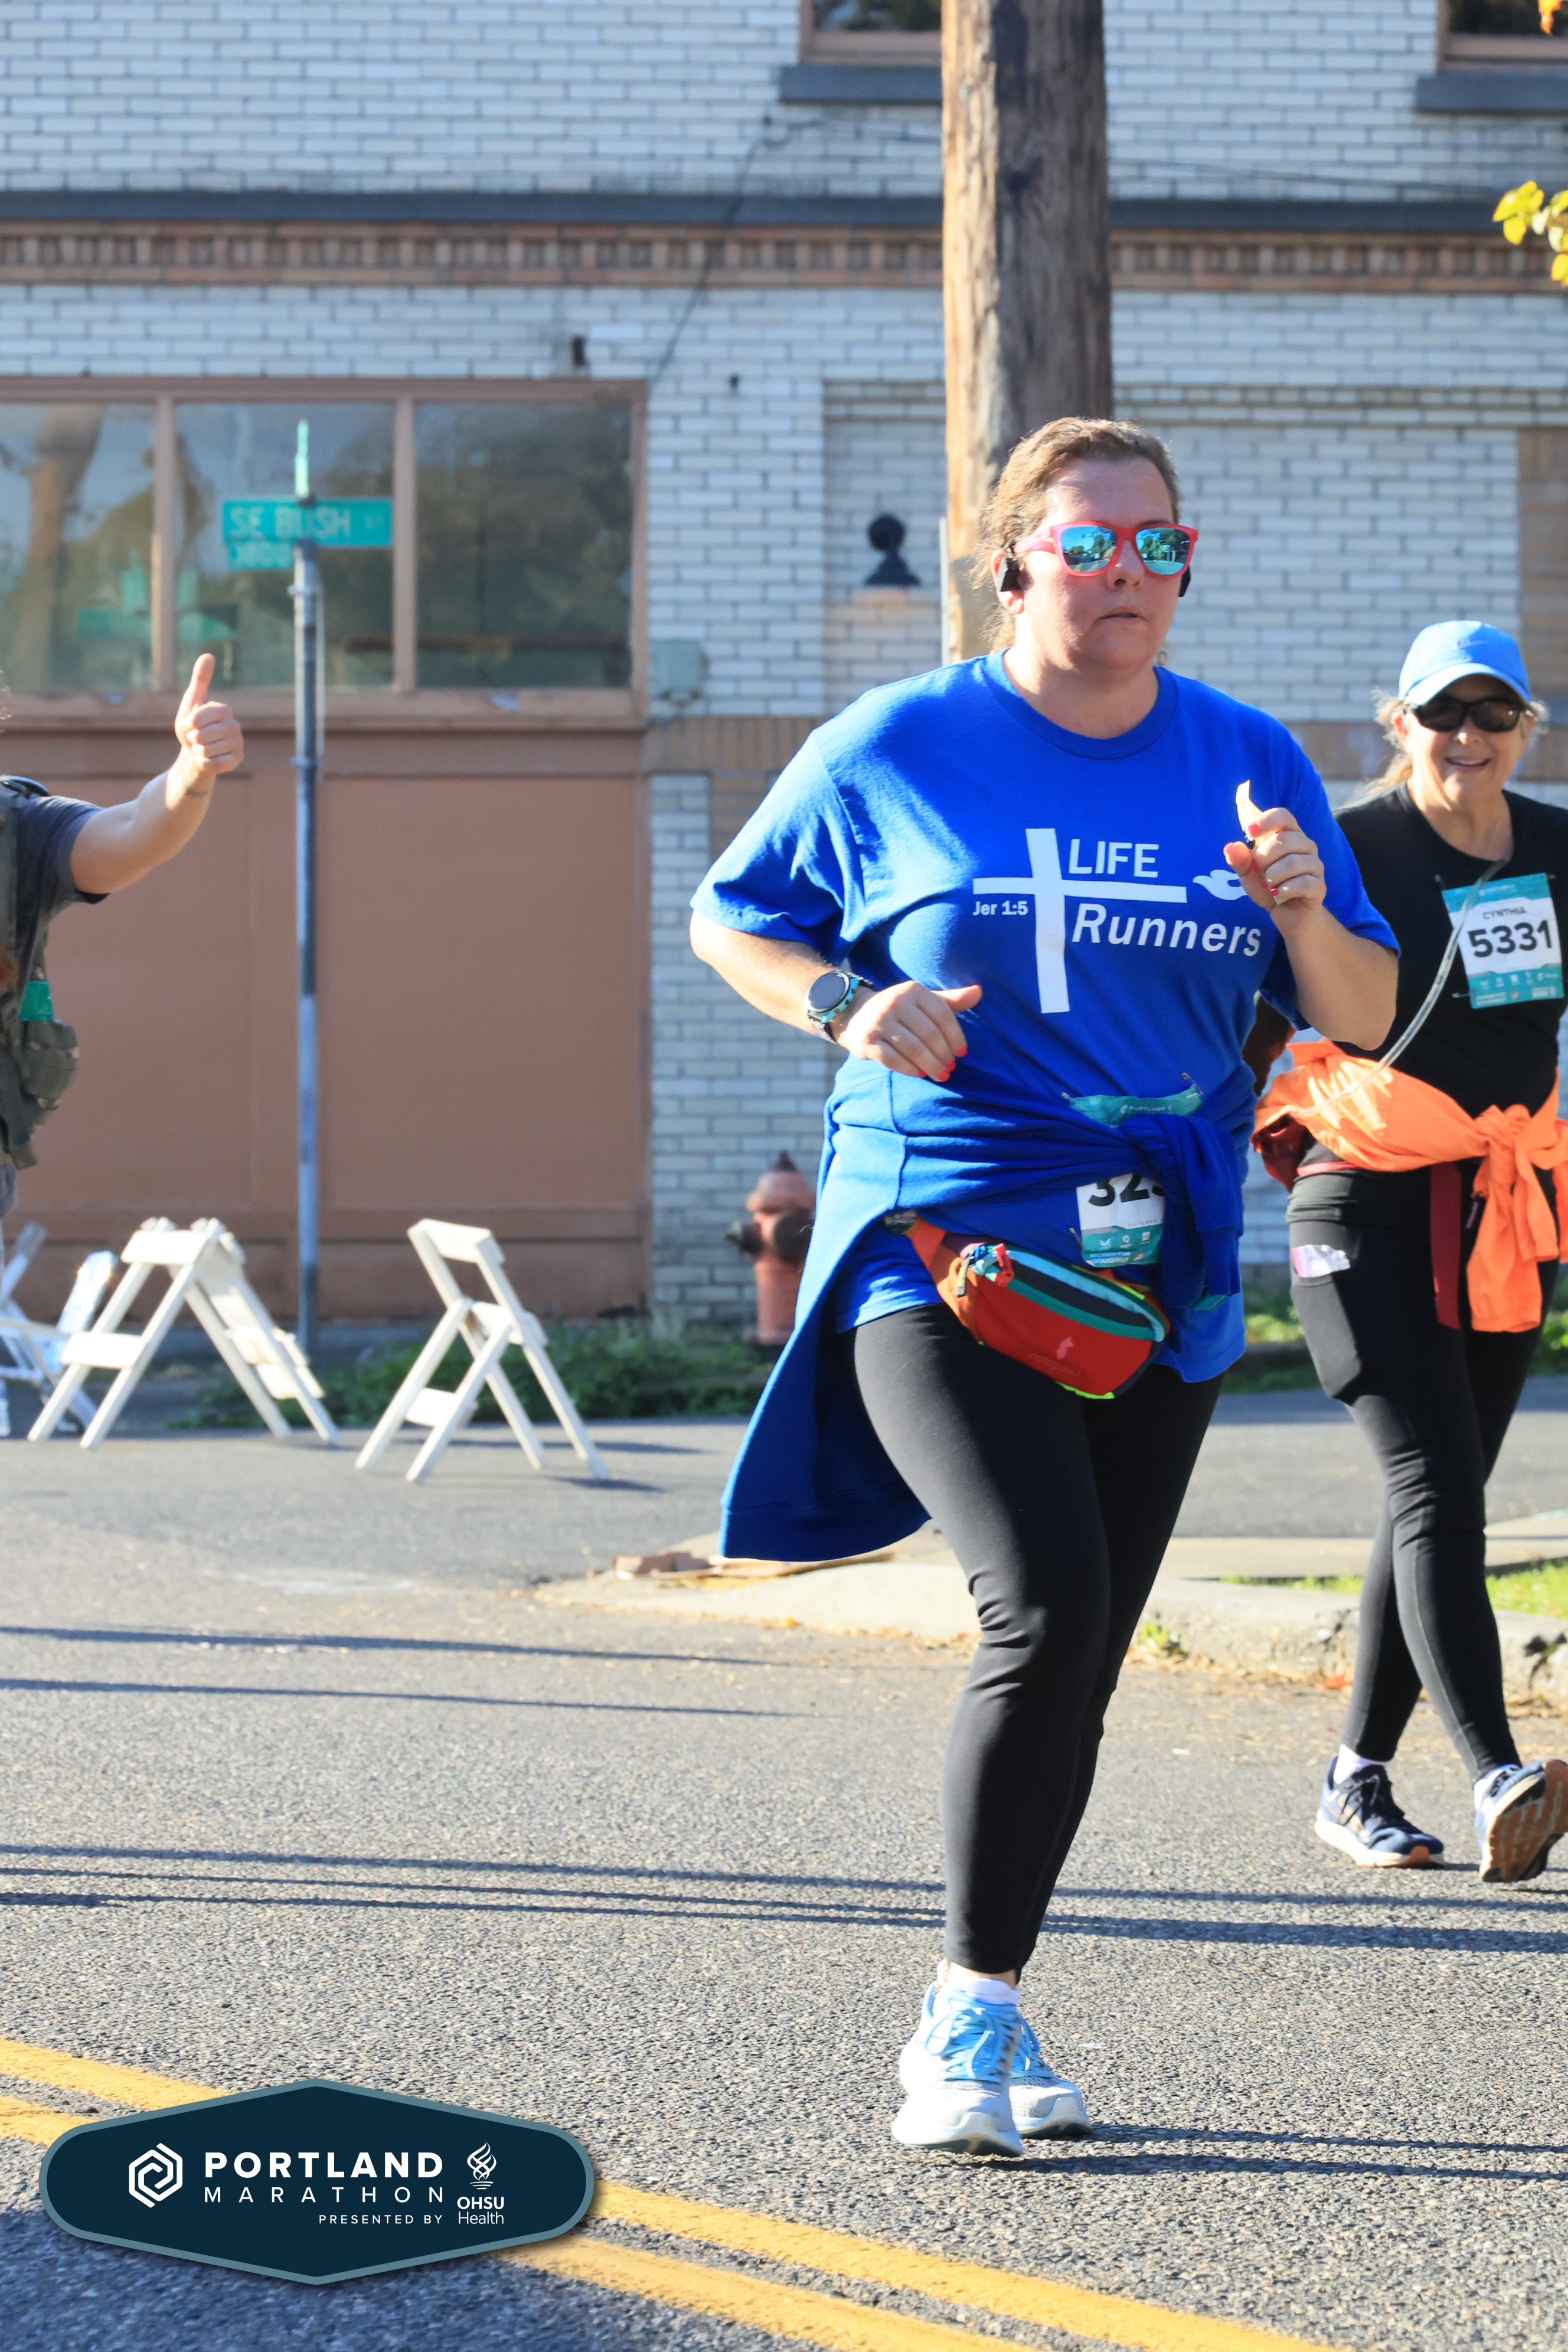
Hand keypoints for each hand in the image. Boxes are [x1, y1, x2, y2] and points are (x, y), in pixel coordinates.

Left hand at [169, 653, 243, 798]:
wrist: (195, 752)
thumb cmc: (192, 727)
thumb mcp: (191, 701)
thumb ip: (200, 680)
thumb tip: (208, 655)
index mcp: (224, 710)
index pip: (199, 718)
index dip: (189, 724)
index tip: (190, 724)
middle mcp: (234, 726)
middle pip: (201, 736)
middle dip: (192, 739)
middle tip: (196, 738)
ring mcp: (237, 744)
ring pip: (206, 751)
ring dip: (197, 752)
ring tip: (201, 748)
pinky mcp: (237, 760)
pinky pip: (213, 764)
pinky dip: (203, 763)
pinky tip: (207, 759)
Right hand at [833, 978, 981, 1079]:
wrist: (856, 1014)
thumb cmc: (900, 1010)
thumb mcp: (923, 1000)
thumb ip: (951, 1000)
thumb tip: (979, 991)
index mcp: (913, 990)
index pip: (942, 1015)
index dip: (955, 1036)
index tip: (962, 1053)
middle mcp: (895, 1002)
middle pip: (929, 1034)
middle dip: (943, 1055)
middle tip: (951, 1068)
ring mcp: (879, 1021)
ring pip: (913, 1048)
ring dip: (931, 1065)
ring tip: (941, 1075)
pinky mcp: (867, 1040)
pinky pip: (893, 1059)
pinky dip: (910, 1069)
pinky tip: (920, 1074)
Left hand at [1224, 781, 1325, 926]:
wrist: (1288, 916)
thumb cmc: (1269, 888)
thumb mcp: (1249, 875)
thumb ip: (1240, 861)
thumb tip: (1230, 847)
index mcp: (1290, 836)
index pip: (1283, 816)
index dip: (1266, 820)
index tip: (1249, 831)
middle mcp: (1307, 846)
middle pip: (1285, 840)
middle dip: (1264, 858)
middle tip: (1261, 872)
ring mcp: (1316, 866)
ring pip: (1292, 863)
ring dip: (1273, 877)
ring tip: (1270, 886)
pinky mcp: (1319, 886)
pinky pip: (1302, 883)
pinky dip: (1284, 891)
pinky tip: (1279, 895)